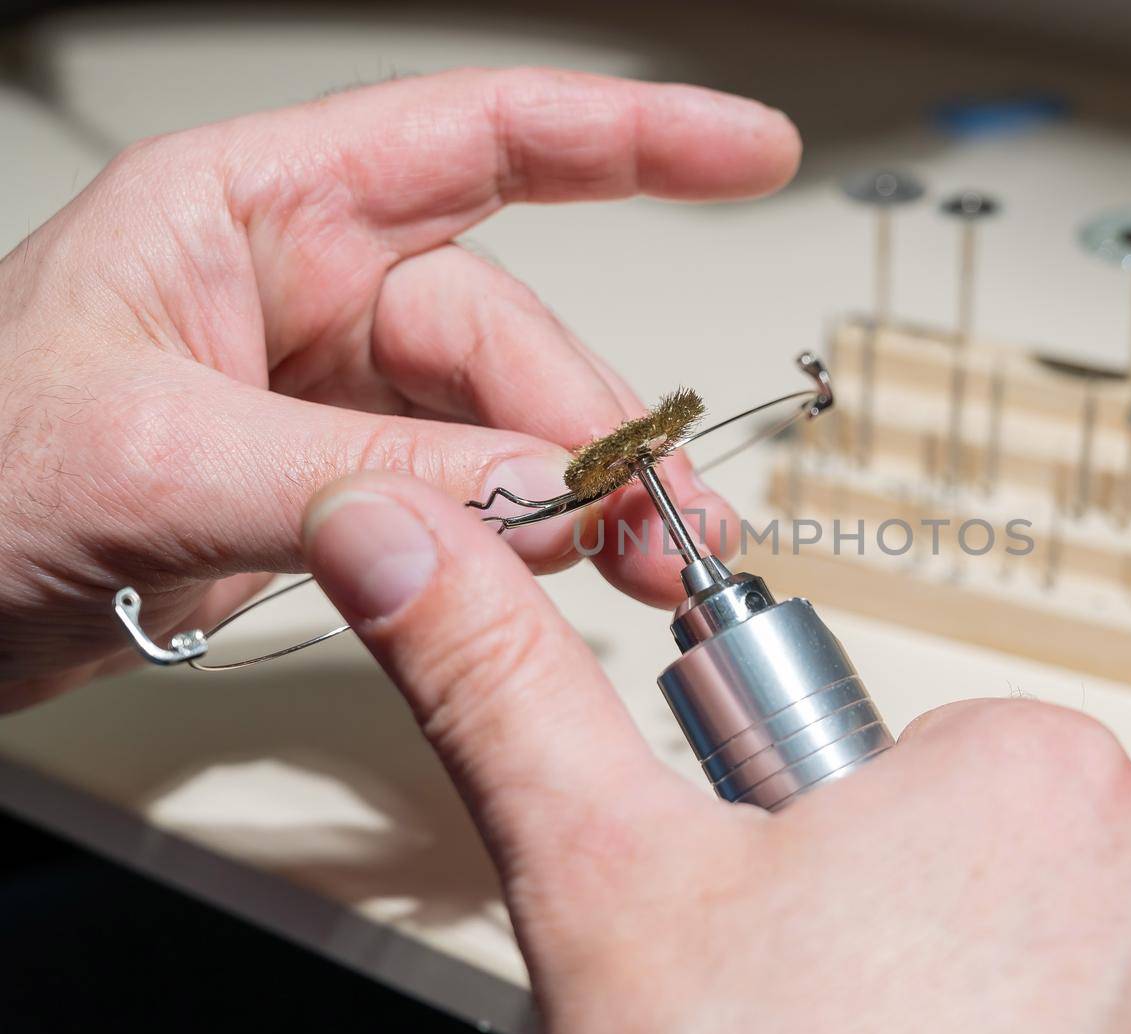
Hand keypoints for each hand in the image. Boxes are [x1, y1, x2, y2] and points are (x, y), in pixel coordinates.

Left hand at [0, 67, 797, 707]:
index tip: (746, 148)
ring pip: (501, 424)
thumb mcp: (154, 461)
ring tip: (647, 561)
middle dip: (596, 427)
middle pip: (507, 332)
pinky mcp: (331, 486)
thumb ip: (359, 475)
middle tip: (658, 519)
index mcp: (250, 210)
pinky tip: (565, 571)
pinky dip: (523, 539)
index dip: (628, 135)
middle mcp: (300, 287)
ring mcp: (322, 393)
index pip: (475, 138)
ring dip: (583, 496)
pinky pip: (467, 494)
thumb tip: (538, 491)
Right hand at [303, 472, 1130, 1033]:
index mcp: (1034, 771)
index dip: (853, 855)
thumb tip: (399, 535)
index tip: (825, 935)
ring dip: (1033, 1009)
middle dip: (942, 931)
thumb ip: (509, 685)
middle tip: (862, 1028)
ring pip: (1105, 956)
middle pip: (1022, 864)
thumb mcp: (610, 888)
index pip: (931, 766)